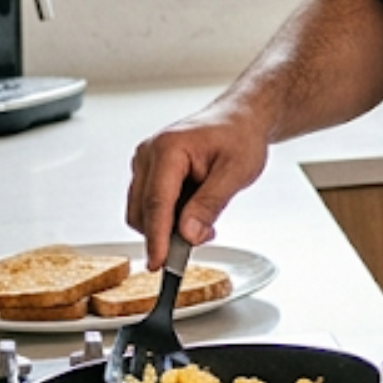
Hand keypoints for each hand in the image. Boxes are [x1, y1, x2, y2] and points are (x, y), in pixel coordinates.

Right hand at [127, 105, 269, 267]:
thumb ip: (210, 204)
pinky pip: (149, 205)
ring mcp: (144, 163)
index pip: (157, 202)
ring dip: (169, 226)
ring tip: (205, 219)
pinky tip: (194, 211)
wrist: (239, 119)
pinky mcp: (147, 172)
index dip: (157, 237)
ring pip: (143, 212)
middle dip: (167, 233)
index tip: (159, 263)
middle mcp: (148, 154)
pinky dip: (168, 217)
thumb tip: (188, 234)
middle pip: (144, 211)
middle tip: (206, 236)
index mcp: (169, 149)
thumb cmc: (240, 137)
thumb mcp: (236, 172)